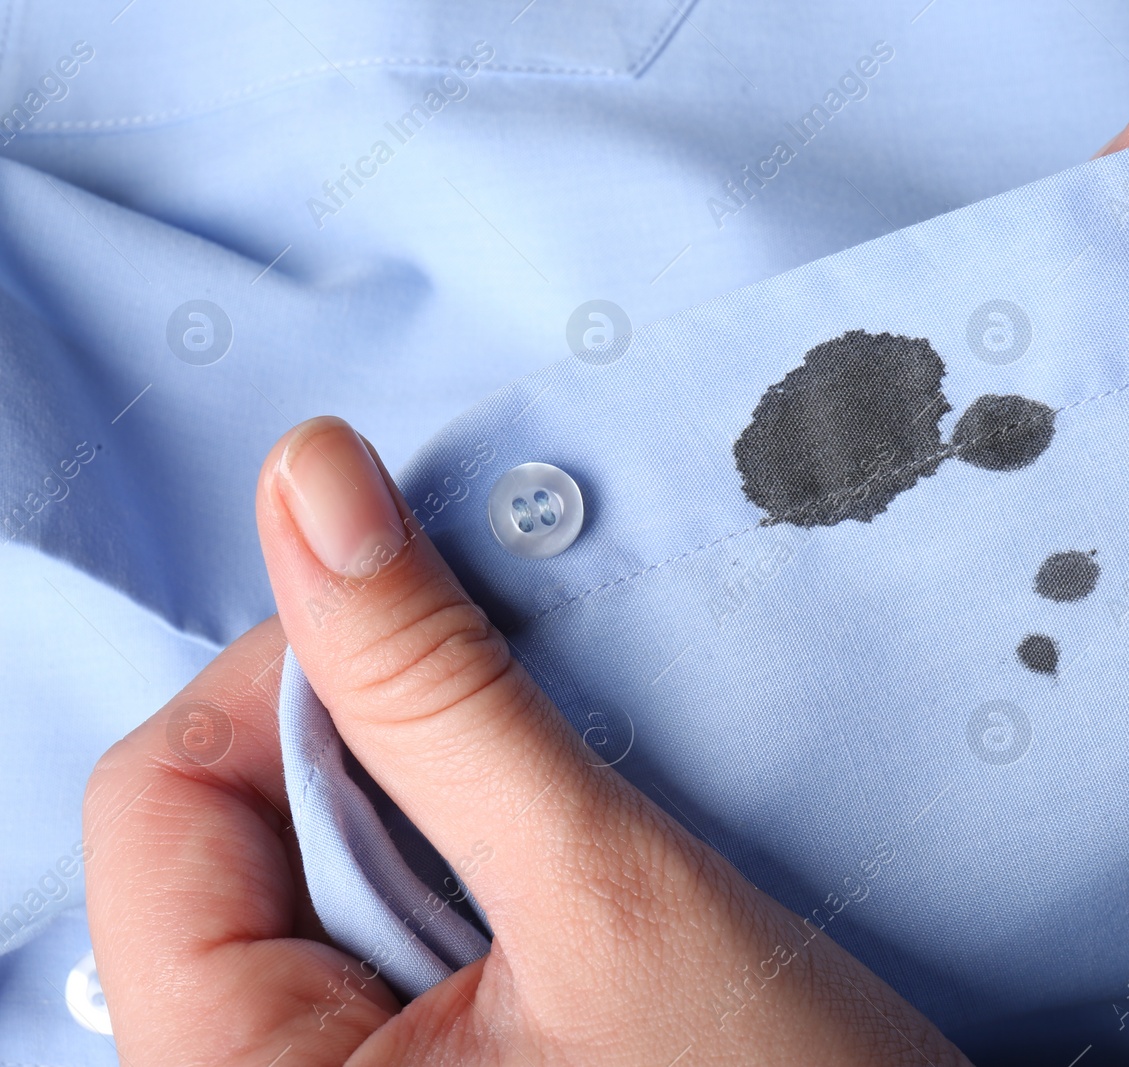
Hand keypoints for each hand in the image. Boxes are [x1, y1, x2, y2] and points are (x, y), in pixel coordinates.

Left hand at [84, 416, 968, 1065]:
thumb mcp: (604, 895)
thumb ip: (438, 692)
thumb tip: (311, 481)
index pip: (162, 800)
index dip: (299, 676)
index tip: (440, 638)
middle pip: (227, 828)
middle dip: (386, 754)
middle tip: (534, 769)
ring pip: (312, 864)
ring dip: (438, 808)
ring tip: (572, 864)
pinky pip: (377, 920)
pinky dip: (465, 862)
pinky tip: (562, 896)